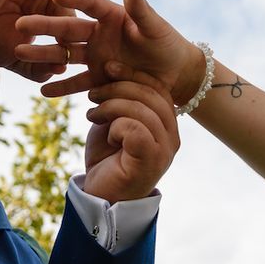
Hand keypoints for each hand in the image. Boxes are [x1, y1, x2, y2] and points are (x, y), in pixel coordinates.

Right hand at [15, 0, 204, 103]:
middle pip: (67, 28)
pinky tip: (42, 90)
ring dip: (43, 55)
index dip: (74, 0)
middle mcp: (98, 34)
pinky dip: (61, 87)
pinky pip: (76, 83)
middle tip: (20, 24)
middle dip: (44, 26)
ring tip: (20, 54)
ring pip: (65, 55)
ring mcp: (95, 56)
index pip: (89, 4)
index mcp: (111, 15)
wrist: (174, 76)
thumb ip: (141, 8)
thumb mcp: (155, 27)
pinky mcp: (97, 78)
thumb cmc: (167, 45)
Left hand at [83, 72, 178, 202]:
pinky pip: (135, 129)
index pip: (158, 88)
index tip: (108, 67)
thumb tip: (114, 68)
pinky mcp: (150, 161)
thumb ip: (122, 100)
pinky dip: (116, 127)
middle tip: (93, 94)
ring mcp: (164, 150)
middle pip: (151, 95)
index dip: (134, 74)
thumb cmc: (107, 159)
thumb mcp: (114, 122)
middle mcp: (172, 137)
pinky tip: (107, 135)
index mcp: (167, 124)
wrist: (99, 196)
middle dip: (118, 88)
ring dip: (111, 107)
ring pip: (142, 110)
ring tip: (93, 114)